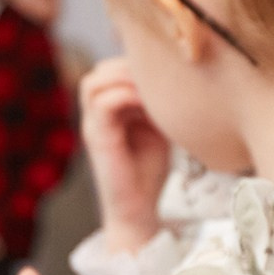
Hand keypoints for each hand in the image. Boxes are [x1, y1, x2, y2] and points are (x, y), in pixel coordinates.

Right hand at [78, 59, 169, 253]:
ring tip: (151, 87)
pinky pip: (102, 104)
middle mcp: (95, 114)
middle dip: (128, 66)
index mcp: (109, 109)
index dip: (135, 64)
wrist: (138, 210)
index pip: (112, 69)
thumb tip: (181, 75)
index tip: (166, 71)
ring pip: (94, 82)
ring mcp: (92, 125)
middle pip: (100, 71)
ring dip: (124, 78)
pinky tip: (149, 104)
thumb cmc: (150, 171)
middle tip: (159, 76)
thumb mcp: (158, 127)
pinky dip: (125, 96)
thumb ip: (158, 103)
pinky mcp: (97, 139)